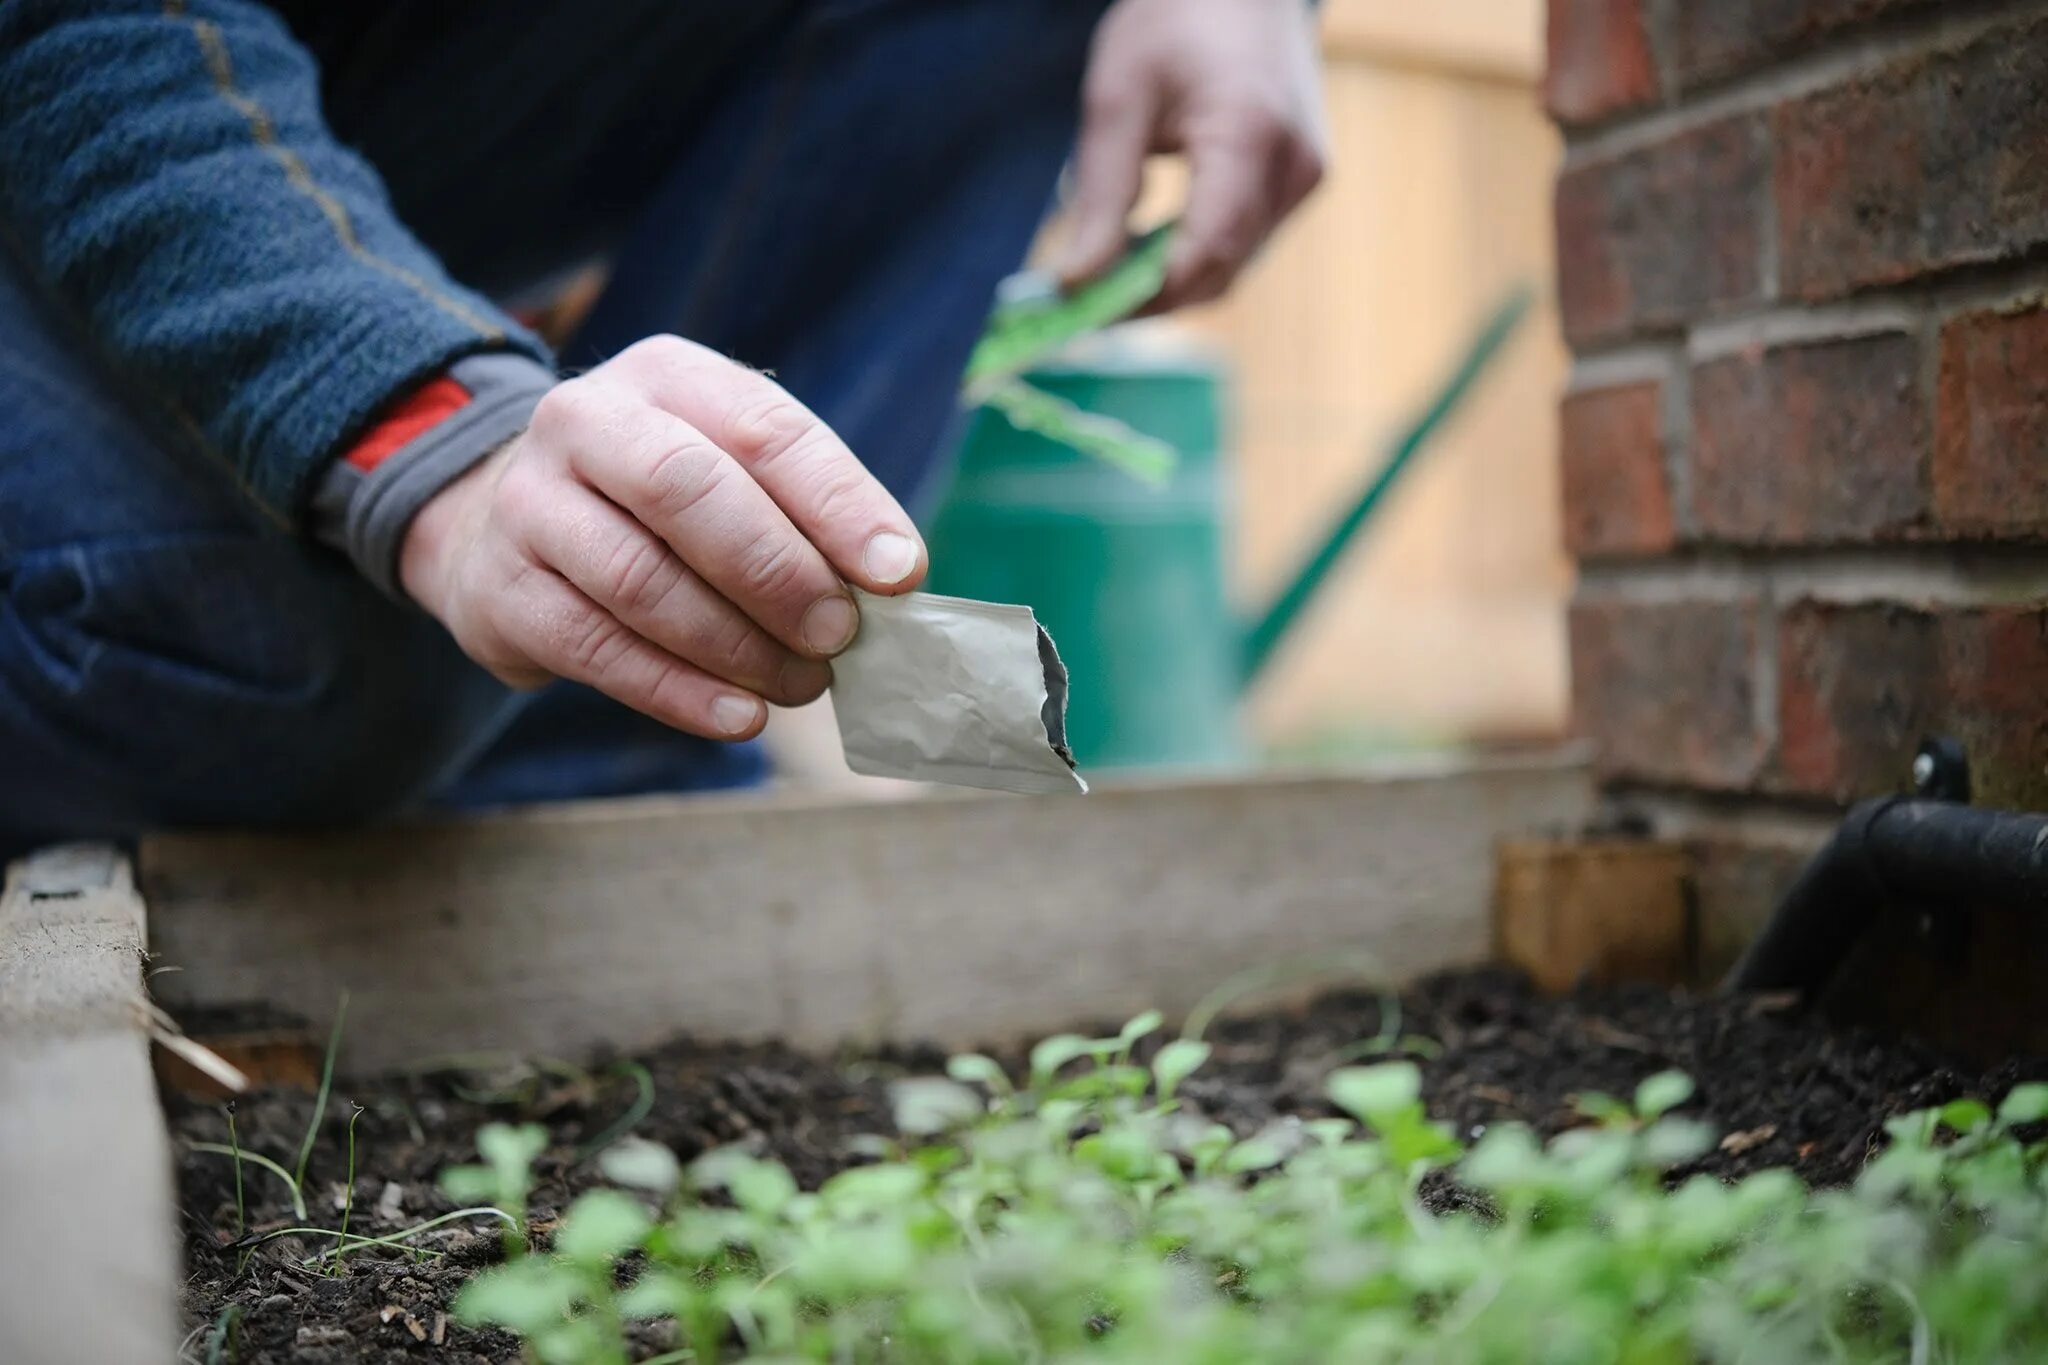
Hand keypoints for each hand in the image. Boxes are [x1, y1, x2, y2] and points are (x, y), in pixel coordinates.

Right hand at [400, 335, 926, 740]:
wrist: (503, 528)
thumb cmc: (657, 505)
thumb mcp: (730, 473)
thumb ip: (806, 514)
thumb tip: (891, 583)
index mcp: (667, 376)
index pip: (765, 430)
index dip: (840, 504)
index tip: (900, 573)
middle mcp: (586, 422)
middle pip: (687, 490)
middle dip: (778, 573)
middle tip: (840, 636)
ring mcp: (530, 504)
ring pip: (640, 579)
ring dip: (736, 646)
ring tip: (802, 685)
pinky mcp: (502, 591)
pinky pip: (598, 649)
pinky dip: (678, 691)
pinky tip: (739, 717)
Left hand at [1060, 0, 1326, 312]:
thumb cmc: (1176, 18)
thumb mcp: (1117, 98)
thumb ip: (1101, 197)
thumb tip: (1075, 282)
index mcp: (1250, 135)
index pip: (1207, 249)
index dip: (1146, 295)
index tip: (1084, 313)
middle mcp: (1293, 167)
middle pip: (1220, 271)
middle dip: (1150, 300)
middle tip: (1081, 306)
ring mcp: (1305, 178)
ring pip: (1234, 267)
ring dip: (1170, 283)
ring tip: (1106, 276)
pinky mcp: (1300, 183)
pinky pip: (1244, 244)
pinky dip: (1194, 257)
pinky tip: (1147, 249)